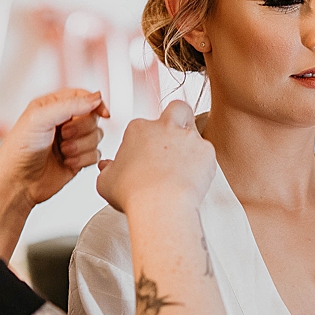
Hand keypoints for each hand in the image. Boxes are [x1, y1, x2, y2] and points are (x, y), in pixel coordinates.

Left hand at [0, 89, 108, 205]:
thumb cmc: (20, 149)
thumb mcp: (41, 118)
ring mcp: (72, 141)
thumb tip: (97, 98)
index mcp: (53, 106)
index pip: (83, 96)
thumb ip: (70, 104)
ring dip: (82, 146)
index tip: (102, 113)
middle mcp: (63, 122)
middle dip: (82, 129)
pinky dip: (84, 159)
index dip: (95, 103)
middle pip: (93, 117)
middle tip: (63, 136)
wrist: (18, 181)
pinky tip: (67, 163)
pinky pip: (95, 155)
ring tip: (63, 152)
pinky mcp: (78, 159)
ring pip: (97, 136)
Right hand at [96, 100, 214, 213]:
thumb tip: (107, 167)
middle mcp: (165, 127)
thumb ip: (107, 170)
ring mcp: (188, 137)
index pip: (145, 125)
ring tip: (184, 167)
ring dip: (191, 146)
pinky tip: (193, 178)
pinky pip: (207, 153)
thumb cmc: (133, 194)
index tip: (146, 155)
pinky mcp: (206, 151)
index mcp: (139, 129)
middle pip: (177, 108)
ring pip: (195, 132)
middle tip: (175, 137)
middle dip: (178, 117)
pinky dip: (202, 164)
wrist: (160, 206)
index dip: (147, 140)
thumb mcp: (106, 182)